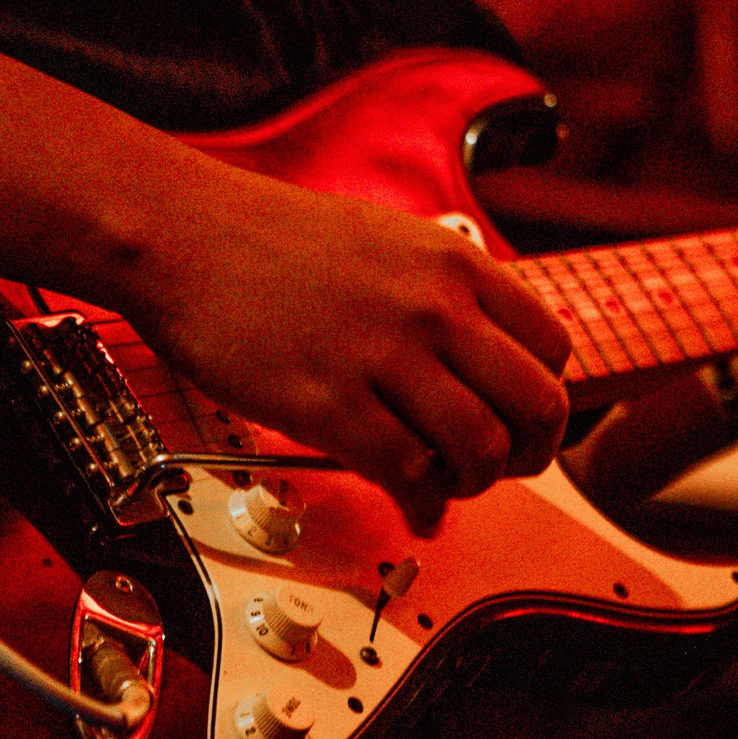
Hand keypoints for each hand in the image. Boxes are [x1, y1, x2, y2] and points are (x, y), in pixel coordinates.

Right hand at [122, 164, 571, 532]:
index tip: (516, 420)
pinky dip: (418, 501)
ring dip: (471, 484)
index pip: (554, 349)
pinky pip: (407, 473)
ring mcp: (384, 357)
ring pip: (481, 450)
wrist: (183, 235)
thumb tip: (478, 370)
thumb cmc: (270, 241)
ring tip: (443, 485)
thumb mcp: (388, 242)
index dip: (542, 397)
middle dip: (528, 455)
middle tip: (498, 469)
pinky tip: (407, 502)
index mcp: (455, 263)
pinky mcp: (330, 404)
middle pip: (538, 407)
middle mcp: (433, 307)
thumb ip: (443, 298)